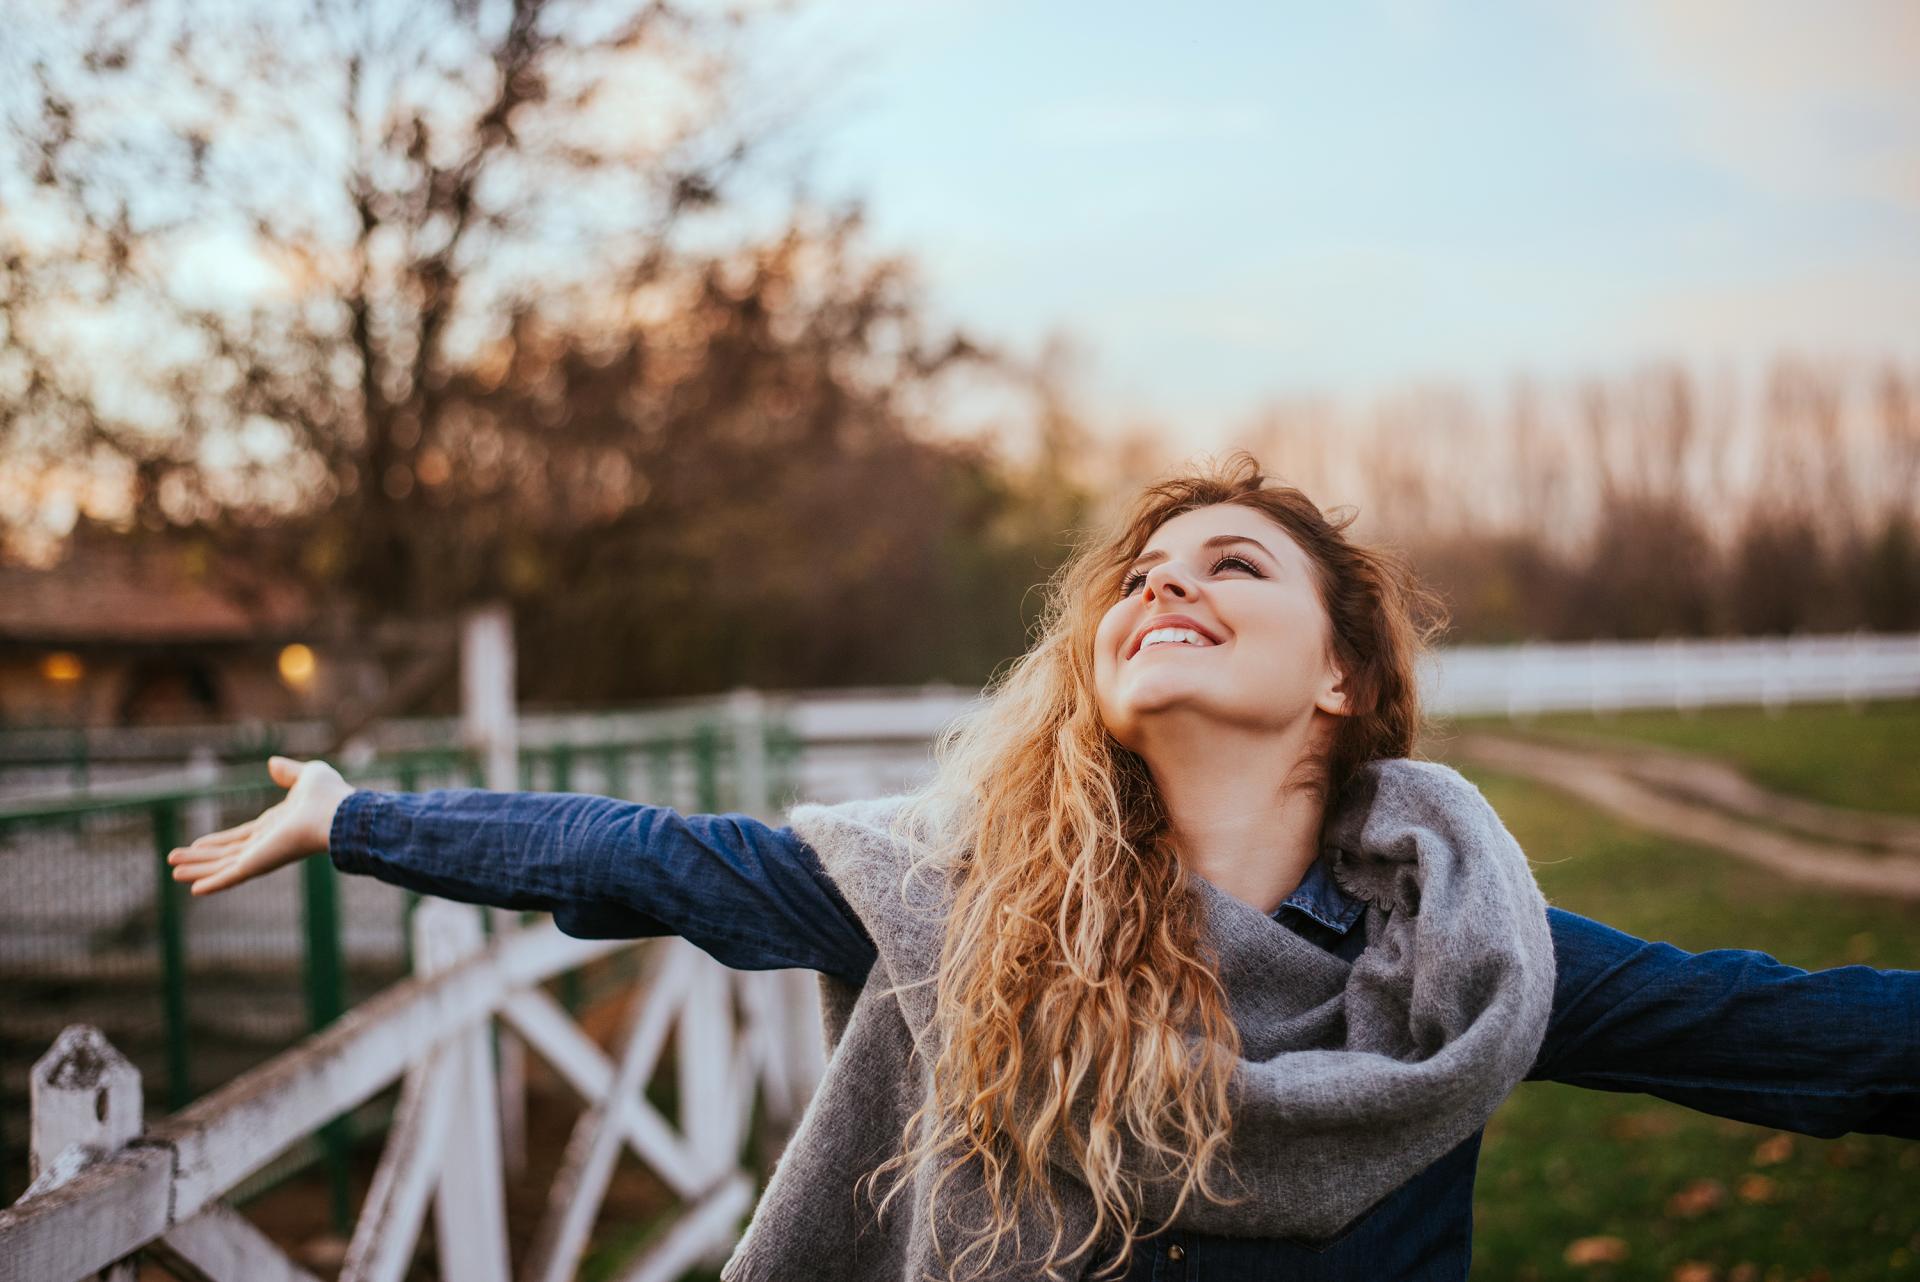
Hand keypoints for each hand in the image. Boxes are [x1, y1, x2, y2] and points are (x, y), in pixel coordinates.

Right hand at [168, 755, 356, 894]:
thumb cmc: (329, 795)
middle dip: (200, 859)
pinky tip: (193, 890)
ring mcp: (263, 856)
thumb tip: (273, 764)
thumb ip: (288, 772)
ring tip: (173, 872)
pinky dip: (212, 883)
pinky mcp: (260, 864)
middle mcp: (267, 844)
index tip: (198, 843)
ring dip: (197, 869)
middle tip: (174, 863)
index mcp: (277, 826)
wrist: (339, 813)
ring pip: (223, 866)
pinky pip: (231, 877)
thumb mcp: (307, 776)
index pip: (241, 837)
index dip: (217, 841)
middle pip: (226, 854)